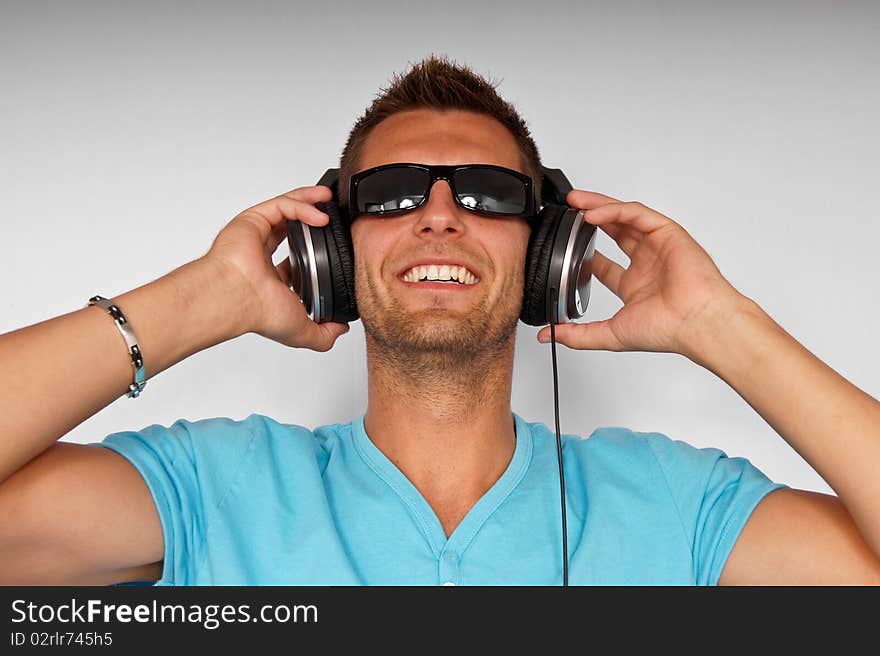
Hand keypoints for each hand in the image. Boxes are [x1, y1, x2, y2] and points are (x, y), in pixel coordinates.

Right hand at [202, 185, 350, 351]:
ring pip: (286, 209)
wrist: (237, 297)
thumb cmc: (258, 312)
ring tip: (328, 200)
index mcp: (270, 278)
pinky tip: (319, 215)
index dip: (316, 251)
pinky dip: (302, 206)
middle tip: (333, 213)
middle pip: (291, 227)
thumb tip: (341, 328)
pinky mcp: (253, 220)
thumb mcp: (302, 331)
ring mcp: (256, 236)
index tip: (334, 247)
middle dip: (313, 215)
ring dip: (309, 201)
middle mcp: (262, 255)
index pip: (294, 258)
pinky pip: (282, 205)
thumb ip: (323, 334)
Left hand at [536, 190, 746, 358]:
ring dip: (598, 207)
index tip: (564, 245)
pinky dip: (614, 210)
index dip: (584, 253)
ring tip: (576, 201)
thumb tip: (550, 334)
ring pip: (624, 217)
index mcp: (635, 286)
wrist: (696, 322)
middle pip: (613, 232)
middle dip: (589, 219)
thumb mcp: (610, 335)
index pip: (604, 265)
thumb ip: (578, 335)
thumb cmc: (668, 329)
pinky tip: (594, 212)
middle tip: (567, 210)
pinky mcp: (668, 233)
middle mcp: (647, 263)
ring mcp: (658, 246)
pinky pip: (637, 214)